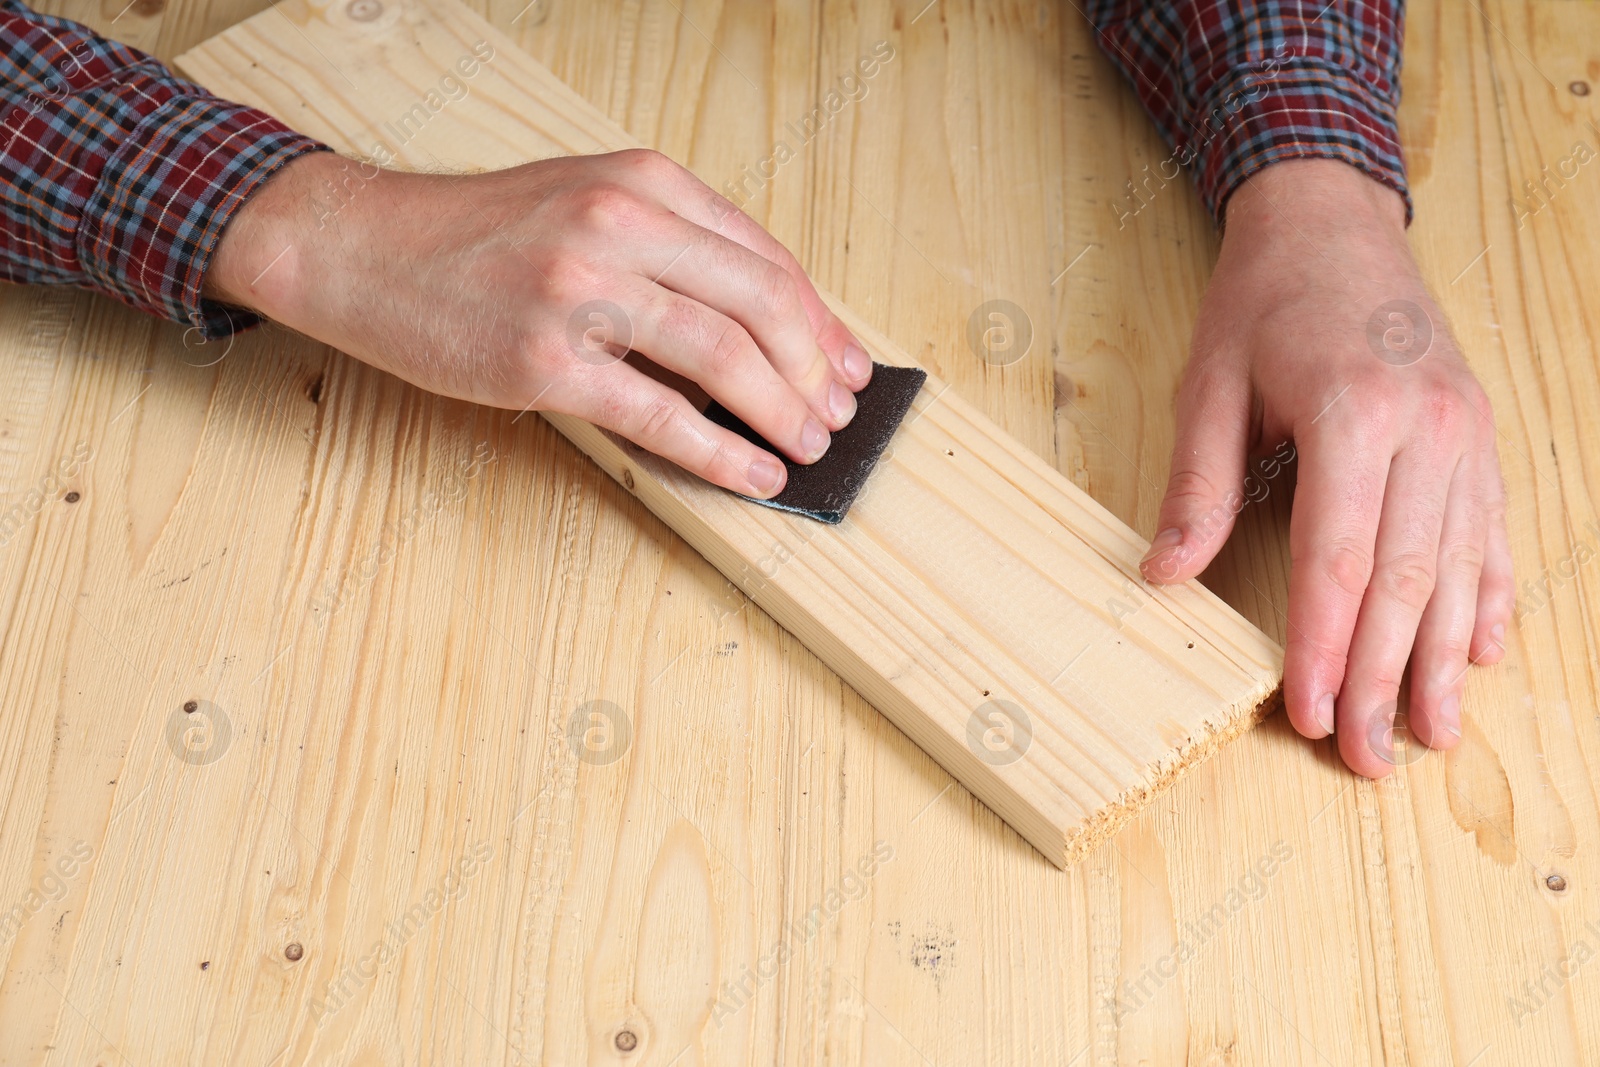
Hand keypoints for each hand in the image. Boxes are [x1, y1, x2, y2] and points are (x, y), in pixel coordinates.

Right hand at [206, 148, 872, 497]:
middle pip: (761, 304)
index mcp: (642, 182)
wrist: (363, 247)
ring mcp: (582, 292)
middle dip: (815, 368)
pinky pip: (659, 415)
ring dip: (783, 411)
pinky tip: (753, 474)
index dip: (818, 319)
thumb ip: (670, 242)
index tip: (845, 361)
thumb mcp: (583, 198)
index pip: (764, 256)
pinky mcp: (545, 361)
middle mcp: (622, 225)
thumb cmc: (475, 232)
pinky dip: (721, 452)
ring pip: (723, 357)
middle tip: (839, 411)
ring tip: (807, 446)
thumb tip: (756, 318)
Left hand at [1138, 159, 1513, 776]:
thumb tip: (1164, 577)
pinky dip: (1487, 598)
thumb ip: (1197, 484)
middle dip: (1380, 678)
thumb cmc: (1262, 302)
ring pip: (1458, 569)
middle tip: (1368, 759)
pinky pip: (1491, 532)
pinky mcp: (1481, 435)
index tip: (1308, 716)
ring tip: (1433, 735)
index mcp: (1353, 414)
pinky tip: (1483, 654)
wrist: (1334, 221)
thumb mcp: (1208, 384)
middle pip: (1404, 580)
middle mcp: (1427, 429)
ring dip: (1444, 661)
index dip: (1320, 647)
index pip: (1336, 561)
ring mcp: (1466, 434)